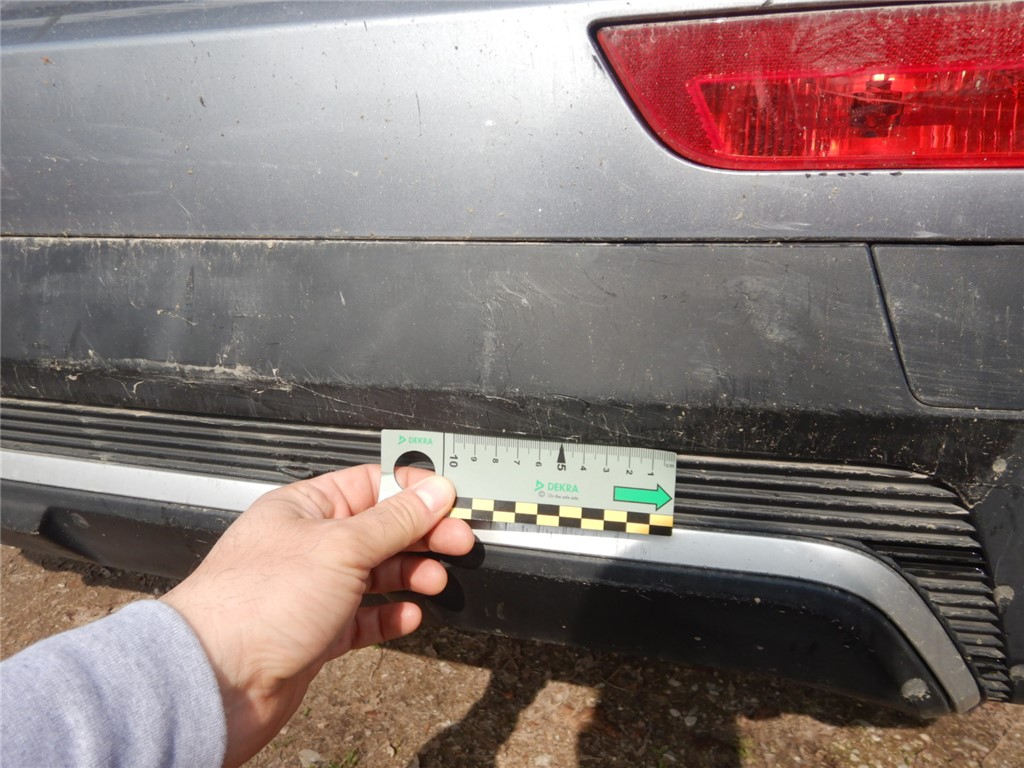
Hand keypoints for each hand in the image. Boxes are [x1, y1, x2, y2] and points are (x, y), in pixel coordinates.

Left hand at [161, 465, 473, 766]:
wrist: (215, 683)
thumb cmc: (253, 605)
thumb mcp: (341, 546)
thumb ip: (395, 520)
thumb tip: (434, 491)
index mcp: (305, 507)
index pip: (371, 484)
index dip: (413, 490)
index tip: (450, 501)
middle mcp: (308, 545)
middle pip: (380, 529)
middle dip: (422, 534)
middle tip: (458, 542)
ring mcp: (312, 590)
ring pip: (376, 573)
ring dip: (410, 574)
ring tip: (434, 580)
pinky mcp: (316, 633)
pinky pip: (364, 618)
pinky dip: (390, 615)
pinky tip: (408, 615)